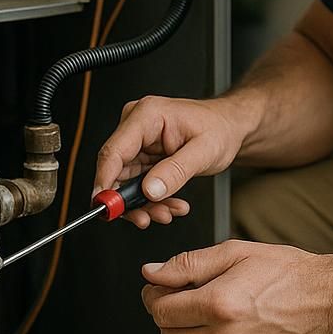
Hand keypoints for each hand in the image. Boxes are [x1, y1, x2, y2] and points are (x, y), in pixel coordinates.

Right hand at [94, 95, 254, 228]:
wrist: (228, 128)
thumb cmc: (219, 129)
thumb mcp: (204, 151)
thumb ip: (176, 171)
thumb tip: (150, 190)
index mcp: (146, 116)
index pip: (113, 152)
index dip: (105, 182)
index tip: (105, 206)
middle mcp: (136, 126)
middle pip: (115, 171)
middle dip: (130, 200)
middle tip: (146, 218)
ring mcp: (138, 142)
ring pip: (126, 182)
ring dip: (144, 203)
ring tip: (167, 212)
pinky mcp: (142, 156)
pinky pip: (137, 184)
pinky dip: (151, 199)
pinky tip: (169, 205)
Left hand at [140, 240, 332, 333]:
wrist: (329, 300)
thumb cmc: (286, 272)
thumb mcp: (235, 252)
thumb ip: (187, 264)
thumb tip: (151, 273)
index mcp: (220, 304)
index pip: (161, 311)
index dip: (155, 297)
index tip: (161, 288)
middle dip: (171, 314)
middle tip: (188, 296)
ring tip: (211, 313)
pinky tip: (227, 331)